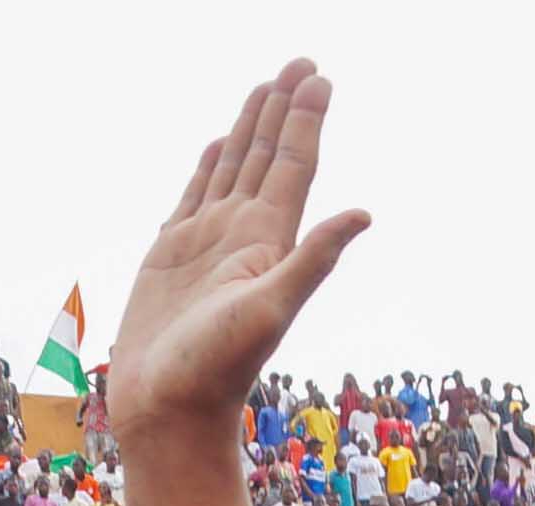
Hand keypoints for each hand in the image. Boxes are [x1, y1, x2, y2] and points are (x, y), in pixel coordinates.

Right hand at [110, 63, 371, 451]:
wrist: (170, 416)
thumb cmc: (216, 372)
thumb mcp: (270, 310)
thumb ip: (314, 260)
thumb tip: (364, 214)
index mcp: (269, 242)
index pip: (293, 167)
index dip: (305, 120)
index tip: (319, 75)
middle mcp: (243, 237)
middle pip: (268, 158)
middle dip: (284, 109)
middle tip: (302, 60)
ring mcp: (208, 245)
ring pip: (233, 170)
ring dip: (251, 130)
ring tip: (266, 87)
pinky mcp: (172, 257)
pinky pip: (195, 197)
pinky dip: (209, 167)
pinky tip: (220, 145)